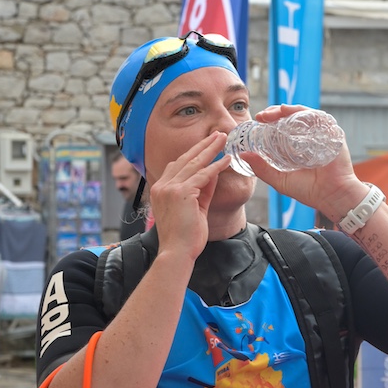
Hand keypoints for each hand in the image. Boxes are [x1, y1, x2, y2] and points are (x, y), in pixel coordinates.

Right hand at [148, 131, 232, 259]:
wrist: (177, 253)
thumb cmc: (185, 236)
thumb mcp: (195, 208)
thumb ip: (202, 190)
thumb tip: (214, 172)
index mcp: (160, 188)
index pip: (178, 164)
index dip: (193, 152)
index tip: (206, 144)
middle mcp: (162, 185)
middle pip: (185, 159)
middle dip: (203, 145)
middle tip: (217, 134)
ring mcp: (170, 188)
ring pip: (194, 163)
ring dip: (211, 149)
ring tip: (223, 139)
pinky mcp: (181, 193)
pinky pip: (203, 175)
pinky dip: (216, 167)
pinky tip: (227, 160)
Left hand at [239, 104, 367, 223]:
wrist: (332, 197)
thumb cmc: (309, 190)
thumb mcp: (279, 180)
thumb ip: (262, 169)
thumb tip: (243, 155)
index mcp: (297, 145)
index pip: (283, 126)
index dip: (269, 120)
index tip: (257, 120)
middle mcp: (310, 137)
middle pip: (292, 117)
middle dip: (275, 112)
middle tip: (262, 116)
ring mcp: (322, 134)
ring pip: (304, 114)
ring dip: (288, 110)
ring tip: (274, 113)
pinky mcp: (333, 134)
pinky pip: (319, 118)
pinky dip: (305, 113)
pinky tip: (293, 113)